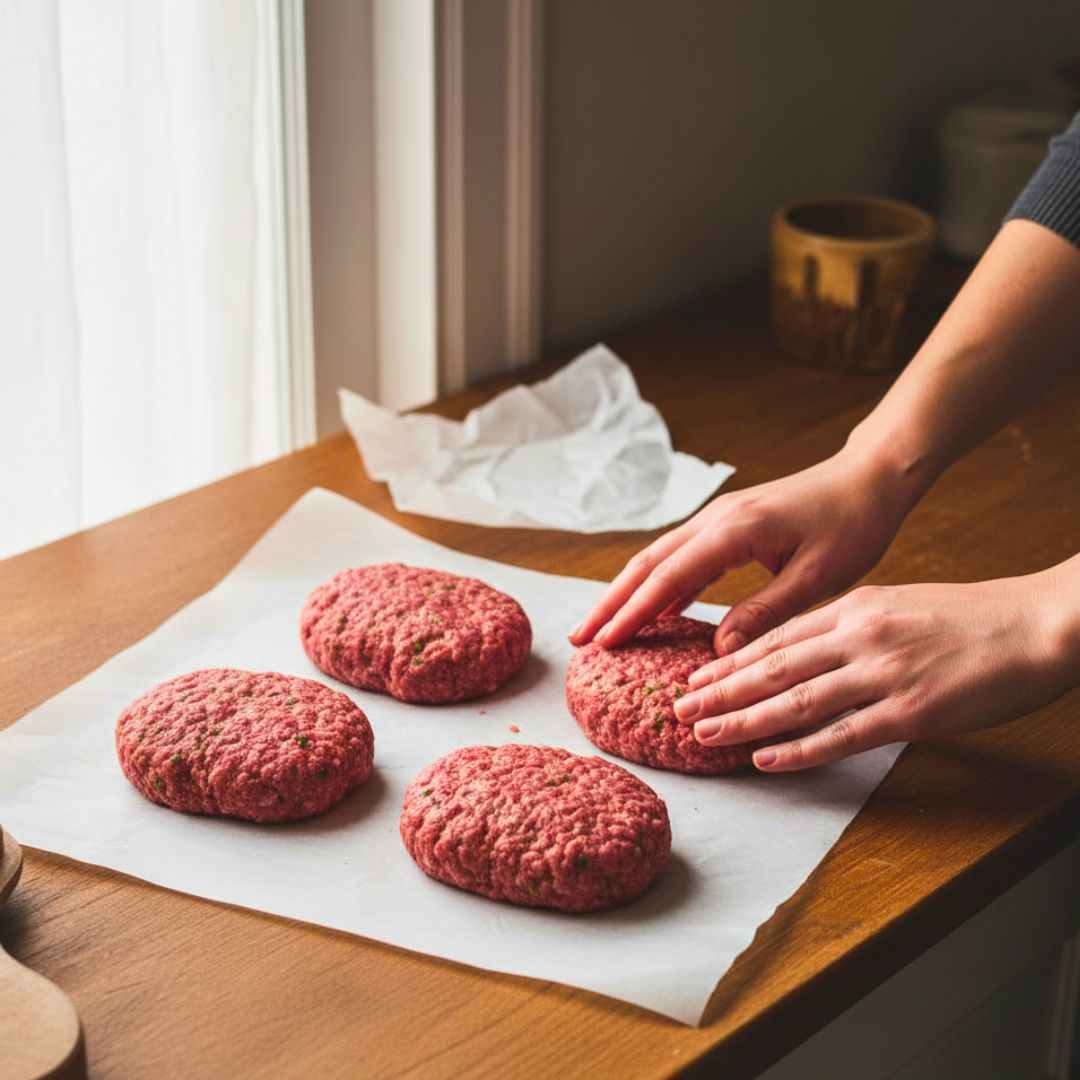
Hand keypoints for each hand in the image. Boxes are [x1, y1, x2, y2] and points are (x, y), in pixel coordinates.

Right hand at [569, 445, 920, 653]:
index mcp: (734, 530)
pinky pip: (682, 558)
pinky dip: (659, 585)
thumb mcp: (818, 577)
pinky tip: (652, 611)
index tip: (603, 642)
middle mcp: (715, 519)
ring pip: (658, 558)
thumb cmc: (853, 525)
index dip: (631, 612)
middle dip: (610, 602)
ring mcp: (718, 519)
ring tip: (601, 628)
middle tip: (578, 638)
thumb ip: (766, 612)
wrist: (869, 478)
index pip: (668, 577)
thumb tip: (719, 652)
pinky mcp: (728, 526)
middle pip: (647, 564)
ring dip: (626, 592)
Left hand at [673, 573, 1074, 770]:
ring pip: (795, 701)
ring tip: (703, 734)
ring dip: (743, 720)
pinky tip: (765, 759)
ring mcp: (882, 674)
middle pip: (772, 667)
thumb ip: (849, 625)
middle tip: (677, 708)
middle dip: (719, 690)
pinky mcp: (910, 712)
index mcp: (854, 607)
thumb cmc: (970, 616)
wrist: (1035, 624)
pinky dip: (798, 749)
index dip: (730, 661)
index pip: (776, 638)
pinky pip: (841, 735)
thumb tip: (806, 648)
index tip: (694, 676)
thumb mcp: (897, 603)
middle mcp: (858, 636)